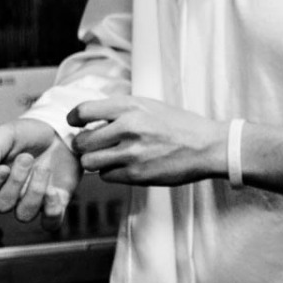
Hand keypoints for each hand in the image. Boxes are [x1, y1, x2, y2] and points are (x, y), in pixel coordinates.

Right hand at [0, 120, 79, 225]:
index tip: (2, 168)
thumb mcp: (6, 134)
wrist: (58, 132)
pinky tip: (53, 191)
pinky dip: (51, 210)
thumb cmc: (26, 135)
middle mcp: (8, 197)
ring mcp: (31, 202)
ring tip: (43, 168)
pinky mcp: (54, 203)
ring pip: (24, 215)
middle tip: (26, 157)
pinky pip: (50, 222)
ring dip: (33, 192)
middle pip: (1, 206)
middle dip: (14, 182)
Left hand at [68, 97, 224, 186]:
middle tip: (94, 146)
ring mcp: (131, 153)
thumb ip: (121, 111)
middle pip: (81, 142)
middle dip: (84, 146)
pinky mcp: (136, 174)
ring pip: (89, 162)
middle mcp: (128, 128)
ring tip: (109, 158)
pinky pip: (106, 177)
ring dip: (95, 162)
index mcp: (130, 106)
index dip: (74, 119)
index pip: (83, 111)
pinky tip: (126, 167)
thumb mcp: (150, 106)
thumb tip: (91, 119)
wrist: (208, 147)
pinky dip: (112, 173)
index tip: (78, 124)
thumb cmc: (180, 125)